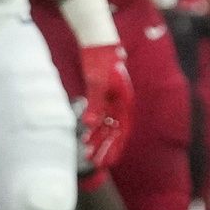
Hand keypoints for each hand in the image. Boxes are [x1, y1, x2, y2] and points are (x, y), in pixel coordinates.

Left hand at [76, 43, 132, 171]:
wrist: (99, 45)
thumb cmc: (102, 63)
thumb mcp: (97, 84)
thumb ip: (94, 104)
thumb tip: (89, 125)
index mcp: (125, 102)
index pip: (123, 130)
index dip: (117, 147)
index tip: (109, 162)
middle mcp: (121, 103)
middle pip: (115, 130)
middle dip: (107, 147)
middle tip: (96, 164)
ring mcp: (112, 100)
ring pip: (107, 125)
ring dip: (99, 139)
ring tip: (88, 153)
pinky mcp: (103, 96)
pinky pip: (100, 116)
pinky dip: (93, 127)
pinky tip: (85, 134)